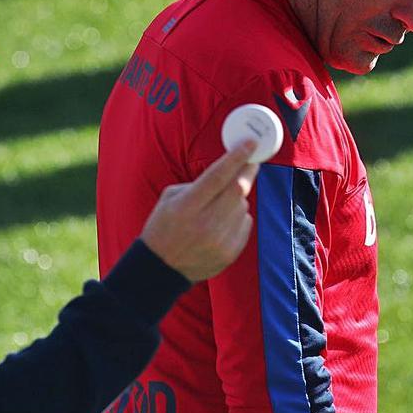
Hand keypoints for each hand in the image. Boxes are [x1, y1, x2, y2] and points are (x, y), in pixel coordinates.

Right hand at [140, 141, 258, 281]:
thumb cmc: (164, 227)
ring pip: (243, 206)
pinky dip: (238, 217)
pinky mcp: (230, 252)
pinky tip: (221, 223)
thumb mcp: (170, 199)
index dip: (235, 158)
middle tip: (251, 161)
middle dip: (247, 171)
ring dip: (238, 198)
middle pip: (238, 190)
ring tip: (220, 204)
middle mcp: (205, 224)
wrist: (161, 269)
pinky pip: (244, 223)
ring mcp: (220, 240)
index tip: (250, 143)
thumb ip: (198, 183)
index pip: (217, 176)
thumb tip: (229, 171)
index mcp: (186, 207)